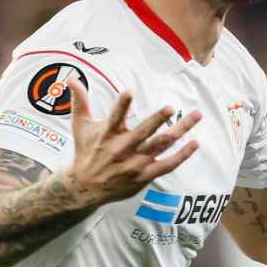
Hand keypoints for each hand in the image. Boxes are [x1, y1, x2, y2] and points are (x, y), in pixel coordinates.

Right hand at [63, 78, 201, 207]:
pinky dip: (182, 155)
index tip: (128, 91)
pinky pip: (168, 165)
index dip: (121, 105)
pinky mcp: (144, 175)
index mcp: (107, 134)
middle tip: (170, 107)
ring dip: (180, 130)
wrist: (85, 187)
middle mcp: (122, 148)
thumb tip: (71, 78)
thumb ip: (80, 101)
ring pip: (161, 145)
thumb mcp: (80, 126)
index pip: (114, 117)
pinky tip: (195, 143)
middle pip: (143, 132)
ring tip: (195, 116)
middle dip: (157, 119)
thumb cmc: (86, 152)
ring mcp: (135, 163)